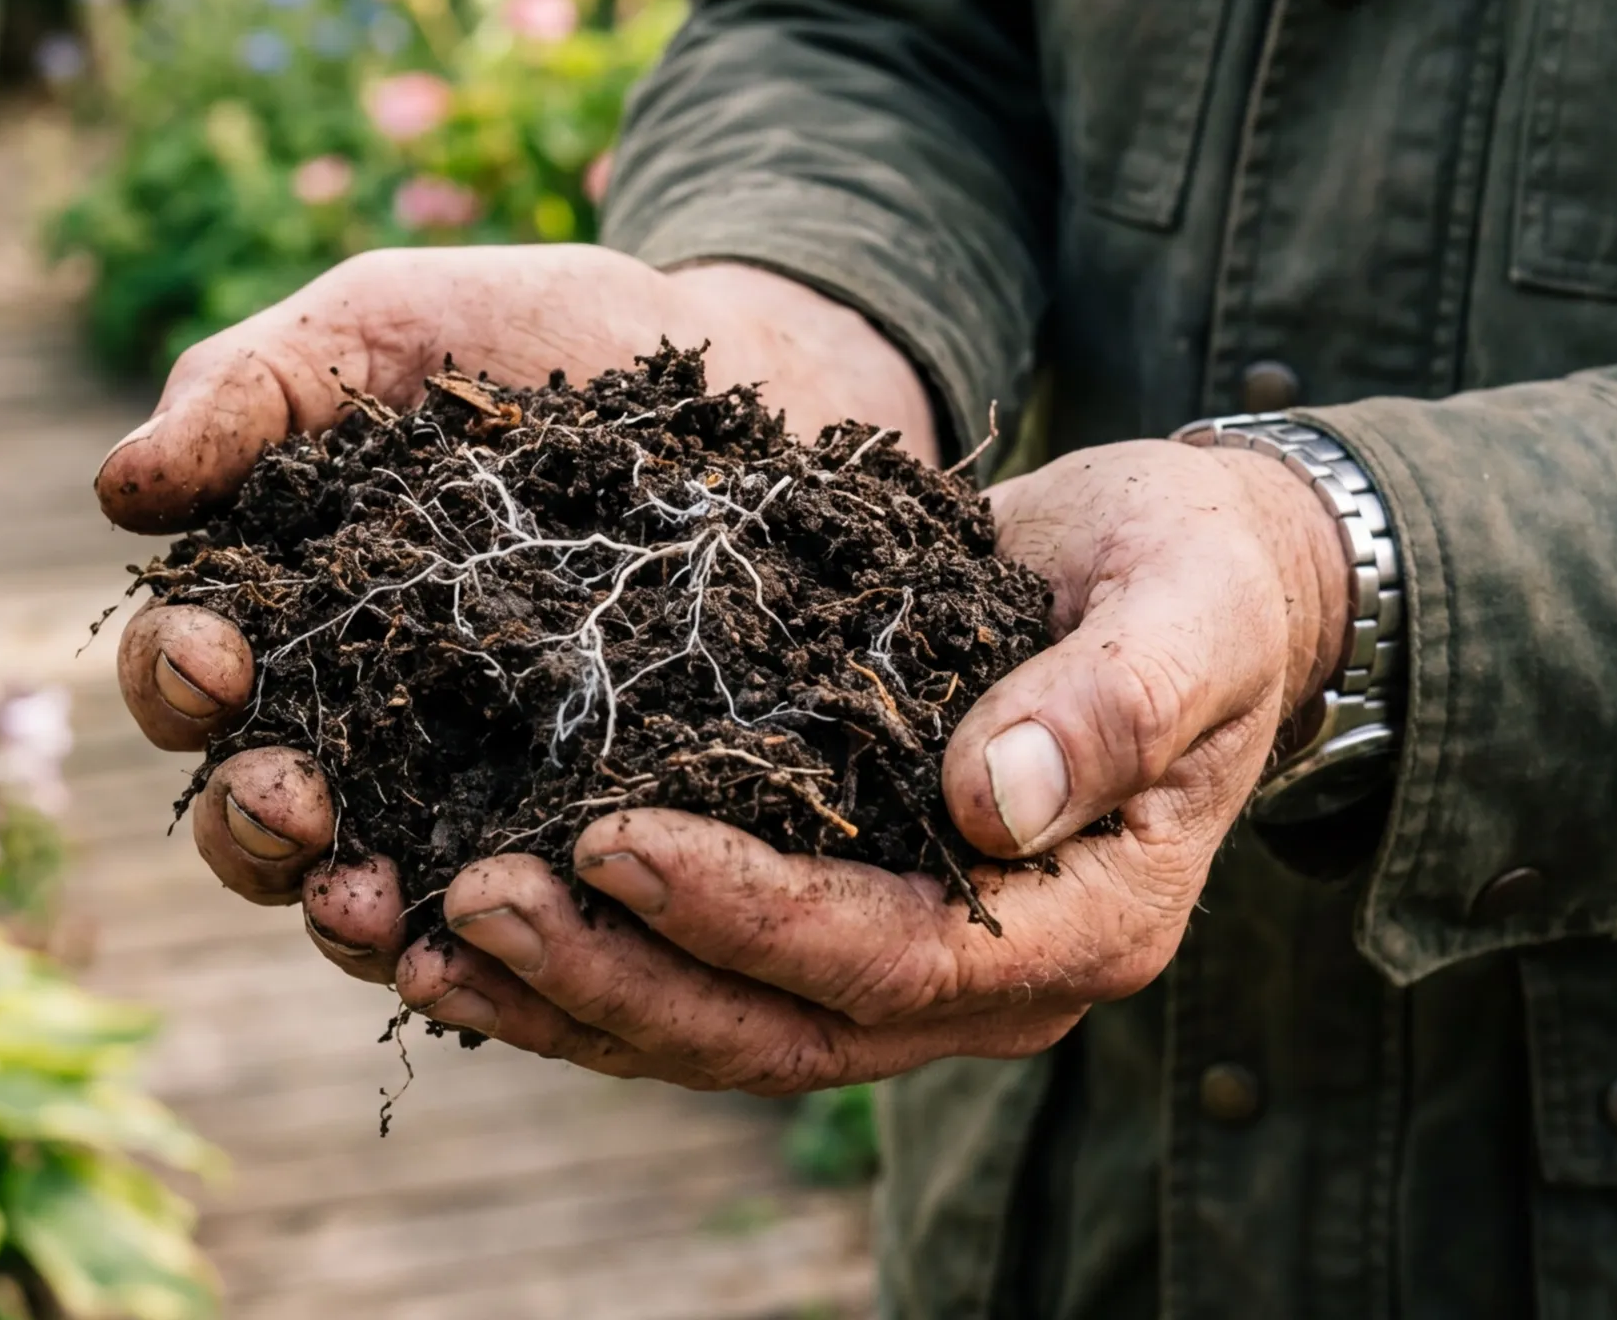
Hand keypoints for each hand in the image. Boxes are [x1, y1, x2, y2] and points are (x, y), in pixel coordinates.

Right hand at [100, 245, 938, 975]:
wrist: (746, 359)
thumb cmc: (531, 337)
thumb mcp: (379, 328)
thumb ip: (249, 392)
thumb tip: (120, 492)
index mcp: (284, 615)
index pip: (189, 678)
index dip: (176, 679)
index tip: (214, 656)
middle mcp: (360, 724)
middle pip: (259, 820)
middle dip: (253, 824)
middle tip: (292, 801)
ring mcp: (474, 786)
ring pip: (373, 892)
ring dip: (349, 914)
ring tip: (368, 904)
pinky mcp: (590, 819)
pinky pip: (529, 908)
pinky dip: (496, 944)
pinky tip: (498, 937)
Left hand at [384, 441, 1355, 1090]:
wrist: (1195, 587)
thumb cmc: (1198, 584)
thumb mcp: (1185, 612)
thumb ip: (1110, 706)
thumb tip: (992, 806)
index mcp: (1078, 929)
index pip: (887, 958)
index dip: (744, 912)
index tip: (610, 835)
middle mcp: (982, 982)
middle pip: (773, 1032)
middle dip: (614, 975)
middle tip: (466, 902)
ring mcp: (902, 967)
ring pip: (713, 1029)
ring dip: (564, 994)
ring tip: (418, 932)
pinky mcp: (833, 919)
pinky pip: (694, 977)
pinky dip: (578, 964)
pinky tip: (452, 923)